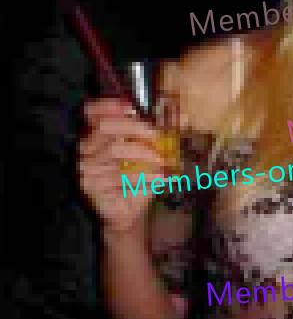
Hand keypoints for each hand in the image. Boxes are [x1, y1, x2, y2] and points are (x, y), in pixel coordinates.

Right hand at [79, 98, 165, 234]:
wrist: (129, 212)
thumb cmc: (139, 178)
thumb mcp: (151, 153)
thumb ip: (159, 133)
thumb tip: (180, 114)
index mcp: (97, 134)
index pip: (92, 111)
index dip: (108, 105)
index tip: (130, 106)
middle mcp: (86, 148)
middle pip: (106, 127)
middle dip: (135, 128)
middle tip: (157, 137)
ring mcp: (86, 167)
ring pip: (115, 151)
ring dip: (144, 155)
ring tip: (162, 163)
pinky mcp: (90, 186)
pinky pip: (119, 176)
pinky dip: (143, 177)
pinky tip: (158, 179)